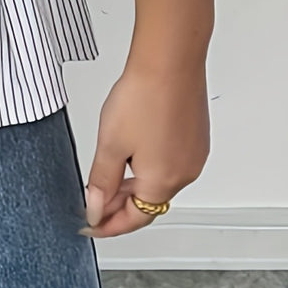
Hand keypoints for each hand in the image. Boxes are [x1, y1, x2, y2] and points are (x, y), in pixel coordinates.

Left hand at [79, 61, 210, 237]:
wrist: (169, 62)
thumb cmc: (144, 96)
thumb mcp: (110, 143)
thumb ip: (101, 180)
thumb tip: (96, 207)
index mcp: (163, 181)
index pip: (135, 219)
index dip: (109, 225)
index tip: (92, 226)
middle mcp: (185, 173)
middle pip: (149, 202)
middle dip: (119, 204)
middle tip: (94, 200)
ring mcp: (194, 155)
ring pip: (160, 181)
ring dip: (134, 184)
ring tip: (108, 175)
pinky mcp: (196, 138)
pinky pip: (170, 162)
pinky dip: (149, 166)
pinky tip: (132, 152)